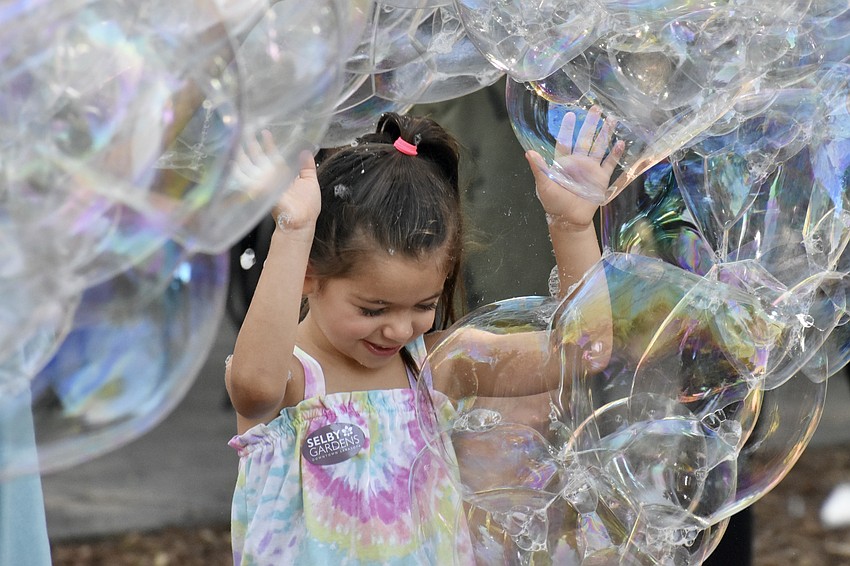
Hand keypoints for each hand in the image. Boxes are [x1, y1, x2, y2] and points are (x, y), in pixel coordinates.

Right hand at [233, 130, 319, 231]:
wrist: (301, 221)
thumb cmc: (307, 207)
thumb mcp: (310, 181)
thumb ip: (307, 166)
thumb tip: (308, 151)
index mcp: (282, 174)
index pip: (273, 155)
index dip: (269, 144)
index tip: (265, 132)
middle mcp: (270, 177)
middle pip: (258, 157)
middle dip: (251, 144)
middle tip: (246, 130)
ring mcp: (262, 183)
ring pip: (248, 164)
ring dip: (241, 152)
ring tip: (236, 138)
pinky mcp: (256, 189)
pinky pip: (242, 178)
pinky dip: (234, 169)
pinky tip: (228, 159)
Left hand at [527, 106, 623, 228]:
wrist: (570, 219)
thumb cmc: (554, 203)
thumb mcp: (544, 185)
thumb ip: (539, 168)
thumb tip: (528, 152)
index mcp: (563, 162)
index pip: (566, 141)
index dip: (568, 129)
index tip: (571, 114)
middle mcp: (578, 162)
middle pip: (585, 139)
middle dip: (591, 124)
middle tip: (596, 108)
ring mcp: (591, 169)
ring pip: (600, 147)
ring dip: (605, 134)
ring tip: (612, 119)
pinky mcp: (602, 179)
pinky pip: (610, 164)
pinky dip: (615, 154)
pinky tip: (621, 143)